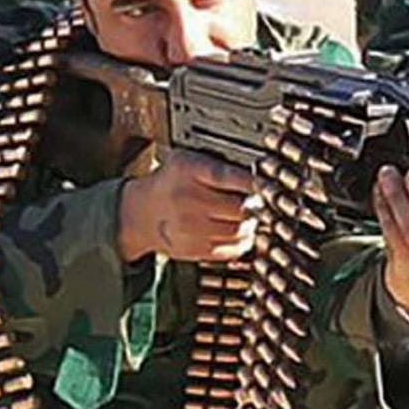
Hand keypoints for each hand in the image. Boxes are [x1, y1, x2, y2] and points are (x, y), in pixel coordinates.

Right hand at [118, 151, 258, 262]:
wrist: (141, 211)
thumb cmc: (174, 181)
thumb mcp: (190, 159)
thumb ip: (223, 164)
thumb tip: (261, 175)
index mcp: (187, 170)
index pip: (226, 176)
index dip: (253, 182)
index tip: (267, 184)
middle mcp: (185, 200)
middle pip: (238, 208)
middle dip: (256, 204)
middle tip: (262, 201)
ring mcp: (187, 228)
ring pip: (238, 231)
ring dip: (251, 223)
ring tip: (250, 215)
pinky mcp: (192, 250)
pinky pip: (230, 249)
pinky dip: (243, 240)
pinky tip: (241, 230)